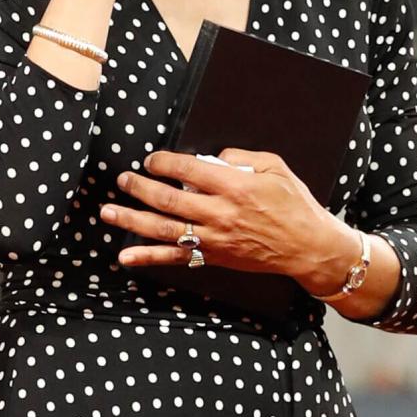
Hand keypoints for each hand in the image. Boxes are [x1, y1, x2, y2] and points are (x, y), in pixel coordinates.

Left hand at [98, 146, 342, 284]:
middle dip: (140, 187)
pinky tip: (125, 257)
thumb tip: (209, 158)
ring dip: (132, 219)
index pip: (188, 169)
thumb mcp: (274, 167)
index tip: (152, 160)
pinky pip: (175, 258)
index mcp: (235, 186)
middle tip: (122, 179)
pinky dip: (148, 258)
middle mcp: (220, 213)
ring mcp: (214, 239)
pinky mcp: (213, 257)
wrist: (308, 247)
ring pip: (164, 229)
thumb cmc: (295, 204)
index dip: (164, 162)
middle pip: (169, 198)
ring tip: (107, 211)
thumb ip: (240, 158)